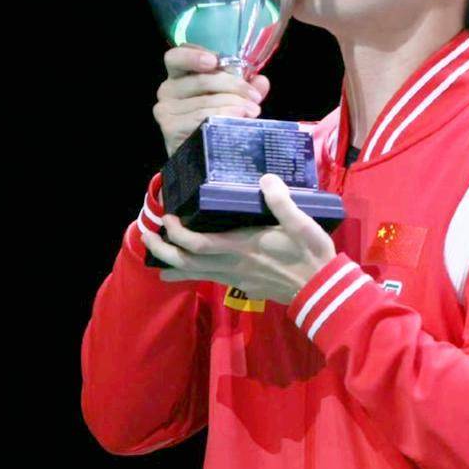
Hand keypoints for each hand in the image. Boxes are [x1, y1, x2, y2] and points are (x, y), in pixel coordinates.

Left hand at [141, 174, 337, 304]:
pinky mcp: (243, 286)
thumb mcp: (302, 223)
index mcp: (242, 247)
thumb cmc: (311, 254)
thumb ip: (281, 202)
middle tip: (147, 238)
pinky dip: (194, 275)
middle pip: (187, 263)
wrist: (321, 290)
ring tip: (159, 259)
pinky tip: (191, 271)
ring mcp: (236, 278)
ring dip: (174, 265)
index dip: (177, 234)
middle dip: (163, 252)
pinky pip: (210, 279)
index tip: (168, 218)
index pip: (198, 244)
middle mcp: (233, 265)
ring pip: (196, 275)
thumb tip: (265, 178)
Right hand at [154, 43, 270, 158]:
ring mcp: (166, 109)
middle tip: (254, 97)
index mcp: (180, 75)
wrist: (200, 157)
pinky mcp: (170, 127)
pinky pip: (201, 118)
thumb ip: (245, 89)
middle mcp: (168, 89)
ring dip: (234, 104)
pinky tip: (237, 118)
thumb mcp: (232, 100)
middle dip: (234, 85)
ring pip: (206, 100)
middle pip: (201, 78)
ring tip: (253, 112)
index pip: (177, 56)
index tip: (215, 61)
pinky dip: (222, 116)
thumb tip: (261, 81)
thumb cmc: (214, 121)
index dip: (194, 55)